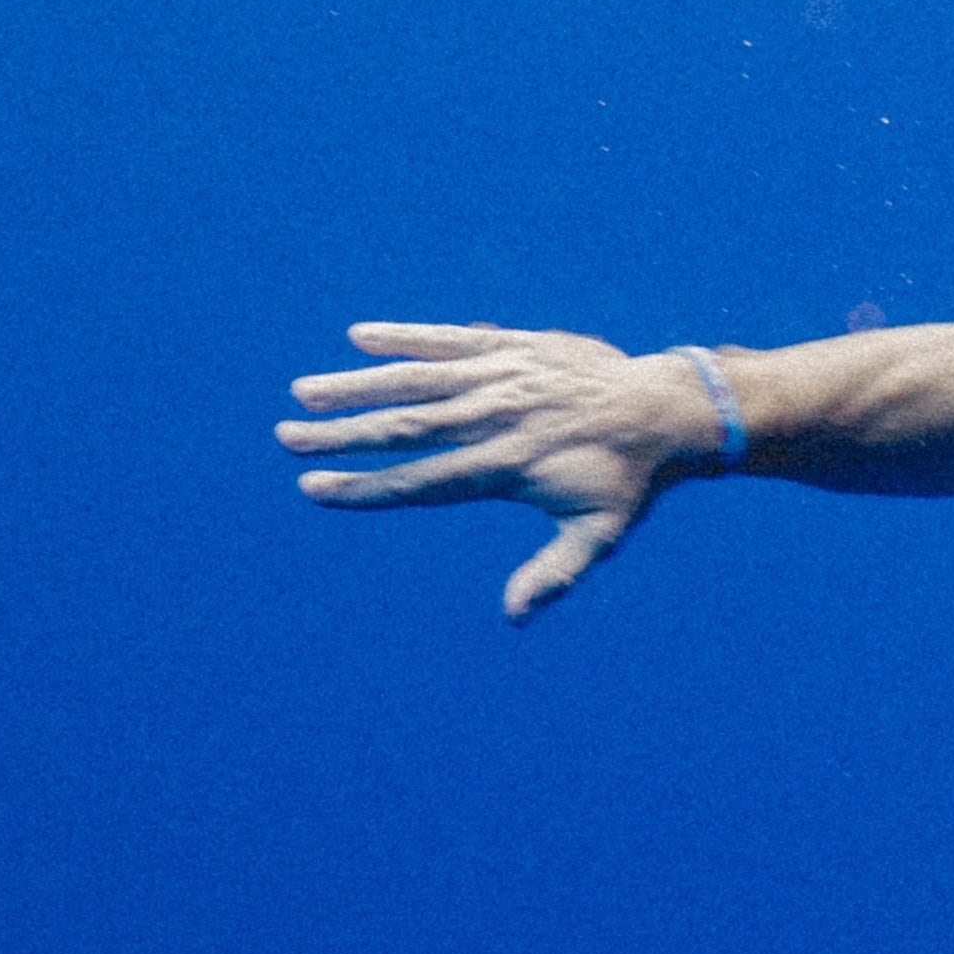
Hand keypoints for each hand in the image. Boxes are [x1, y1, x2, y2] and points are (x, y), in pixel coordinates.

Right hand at [278, 323, 727, 621]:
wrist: (666, 409)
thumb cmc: (626, 482)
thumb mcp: (599, 534)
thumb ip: (555, 574)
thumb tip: (514, 617)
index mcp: (507, 467)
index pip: (421, 481)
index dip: (366, 487)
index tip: (315, 490)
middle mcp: (498, 418)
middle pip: (407, 428)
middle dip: (343, 436)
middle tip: (288, 440)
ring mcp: (504, 377)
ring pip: (419, 380)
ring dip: (359, 385)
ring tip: (305, 393)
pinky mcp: (513, 345)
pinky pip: (451, 338)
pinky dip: (407, 336)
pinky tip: (361, 336)